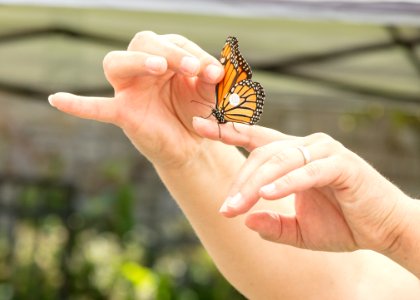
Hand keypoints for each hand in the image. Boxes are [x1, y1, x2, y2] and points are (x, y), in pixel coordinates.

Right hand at [49, 31, 223, 167]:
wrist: (191, 144)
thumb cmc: (197, 112)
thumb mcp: (208, 94)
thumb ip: (209, 80)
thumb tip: (213, 71)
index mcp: (166, 57)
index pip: (175, 44)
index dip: (194, 55)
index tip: (214, 73)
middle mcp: (143, 67)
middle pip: (144, 43)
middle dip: (170, 52)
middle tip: (192, 68)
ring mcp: (129, 89)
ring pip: (117, 63)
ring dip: (137, 61)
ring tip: (159, 67)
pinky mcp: (122, 113)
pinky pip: (96, 108)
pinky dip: (78, 104)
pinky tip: (56, 100)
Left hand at [193, 117, 412, 253]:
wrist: (383, 230)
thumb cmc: (342, 224)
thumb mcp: (299, 230)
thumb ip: (273, 224)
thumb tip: (247, 220)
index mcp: (293, 155)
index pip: (255, 137)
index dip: (227, 130)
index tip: (198, 125)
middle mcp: (306, 146)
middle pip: (261, 155)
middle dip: (240, 183)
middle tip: (226, 209)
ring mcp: (324, 152)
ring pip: (280, 161)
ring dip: (257, 185)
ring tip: (238, 207)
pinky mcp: (342, 164)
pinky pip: (307, 171)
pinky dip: (287, 183)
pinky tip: (268, 194)